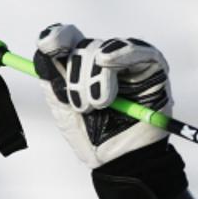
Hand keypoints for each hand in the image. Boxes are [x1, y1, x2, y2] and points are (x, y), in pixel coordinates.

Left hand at [34, 25, 170, 167]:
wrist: (116, 160)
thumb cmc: (90, 137)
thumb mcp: (60, 106)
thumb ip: (51, 75)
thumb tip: (45, 41)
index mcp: (80, 68)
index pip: (67, 39)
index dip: (57, 38)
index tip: (47, 45)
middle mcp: (103, 61)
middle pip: (83, 45)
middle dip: (76, 77)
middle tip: (81, 106)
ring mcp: (128, 63)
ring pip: (105, 48)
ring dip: (95, 77)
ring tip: (99, 105)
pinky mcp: (152, 68)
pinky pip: (139, 50)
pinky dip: (122, 53)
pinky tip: (109, 62)